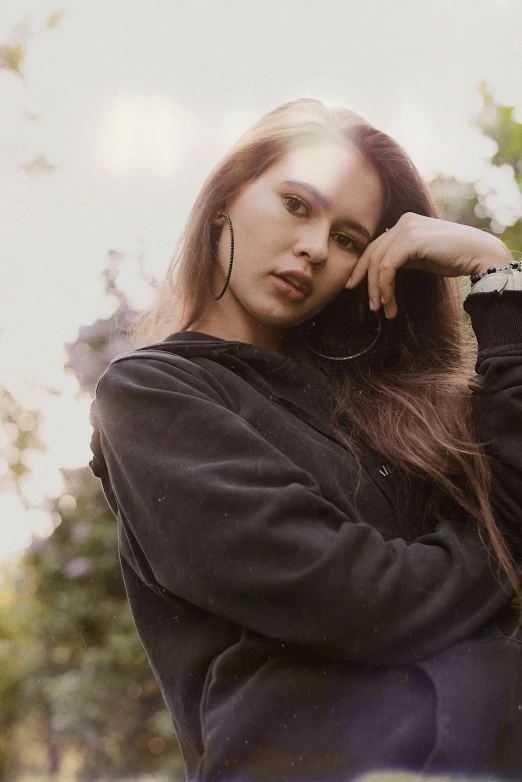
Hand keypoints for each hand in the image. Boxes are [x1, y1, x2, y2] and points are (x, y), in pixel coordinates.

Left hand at [344, 212, 512, 318]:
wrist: (480, 254)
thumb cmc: (454, 258)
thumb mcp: (421, 258)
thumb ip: (402, 259)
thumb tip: (382, 273)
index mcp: (405, 224)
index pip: (376, 246)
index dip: (362, 268)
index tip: (354, 286)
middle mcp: (403, 222)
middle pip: (372, 253)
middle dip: (366, 281)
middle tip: (370, 305)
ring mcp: (407, 228)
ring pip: (378, 262)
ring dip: (377, 289)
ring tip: (381, 309)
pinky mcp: (412, 240)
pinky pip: (388, 267)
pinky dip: (385, 287)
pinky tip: (389, 302)